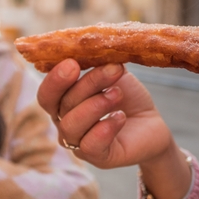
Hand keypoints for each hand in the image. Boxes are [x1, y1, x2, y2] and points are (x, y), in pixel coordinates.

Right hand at [37, 61, 178, 167]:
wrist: (152, 122)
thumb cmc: (127, 97)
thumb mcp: (112, 73)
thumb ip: (98, 61)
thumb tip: (90, 41)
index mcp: (63, 103)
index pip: (47, 94)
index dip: (55, 80)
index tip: (73, 63)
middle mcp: (65, 124)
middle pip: (64, 105)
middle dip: (88, 84)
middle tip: (114, 70)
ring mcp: (79, 144)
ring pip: (72, 126)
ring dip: (96, 105)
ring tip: (119, 93)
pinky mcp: (99, 158)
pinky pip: (90, 146)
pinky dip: (104, 129)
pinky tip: (120, 117)